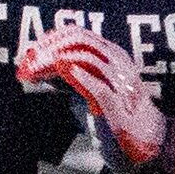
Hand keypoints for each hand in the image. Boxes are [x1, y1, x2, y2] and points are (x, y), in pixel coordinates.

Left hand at [15, 22, 174, 173]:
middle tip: (29, 59)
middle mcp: (118, 63)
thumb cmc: (114, 112)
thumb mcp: (89, 87)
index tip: (32, 48)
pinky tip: (61, 70)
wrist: (145, 139)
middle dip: (50, 48)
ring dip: (56, 61)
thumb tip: (38, 68)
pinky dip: (78, 76)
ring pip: (87, 59)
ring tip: (35, 68)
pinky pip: (98, 86)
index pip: (80, 34)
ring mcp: (120, 82)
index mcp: (112, 55)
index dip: (52, 38)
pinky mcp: (117, 106)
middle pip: (81, 42)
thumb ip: (68, 76)